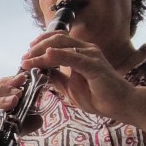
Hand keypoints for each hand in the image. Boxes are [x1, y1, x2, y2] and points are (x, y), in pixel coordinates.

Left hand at [20, 32, 136, 122]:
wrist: (121, 105)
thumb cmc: (99, 96)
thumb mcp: (70, 88)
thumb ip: (57, 78)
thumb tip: (41, 73)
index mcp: (80, 52)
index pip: (56, 41)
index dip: (39, 45)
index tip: (26, 55)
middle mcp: (86, 49)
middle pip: (56, 40)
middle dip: (36, 48)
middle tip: (24, 58)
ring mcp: (91, 55)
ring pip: (62, 46)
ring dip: (42, 52)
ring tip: (28, 60)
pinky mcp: (95, 65)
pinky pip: (73, 57)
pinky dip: (59, 55)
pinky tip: (46, 56)